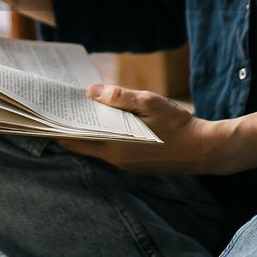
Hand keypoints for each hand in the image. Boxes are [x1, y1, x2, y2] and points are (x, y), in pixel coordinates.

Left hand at [57, 84, 232, 174]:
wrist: (204, 149)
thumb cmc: (177, 125)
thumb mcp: (149, 103)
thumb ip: (120, 97)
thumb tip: (92, 91)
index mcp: (115, 148)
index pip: (74, 142)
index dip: (60, 128)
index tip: (51, 112)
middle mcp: (117, 161)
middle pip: (84, 145)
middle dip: (73, 127)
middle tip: (64, 107)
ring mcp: (127, 165)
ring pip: (99, 147)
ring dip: (91, 131)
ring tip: (85, 110)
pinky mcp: (137, 164)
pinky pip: (114, 149)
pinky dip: (107, 136)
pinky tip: (110, 120)